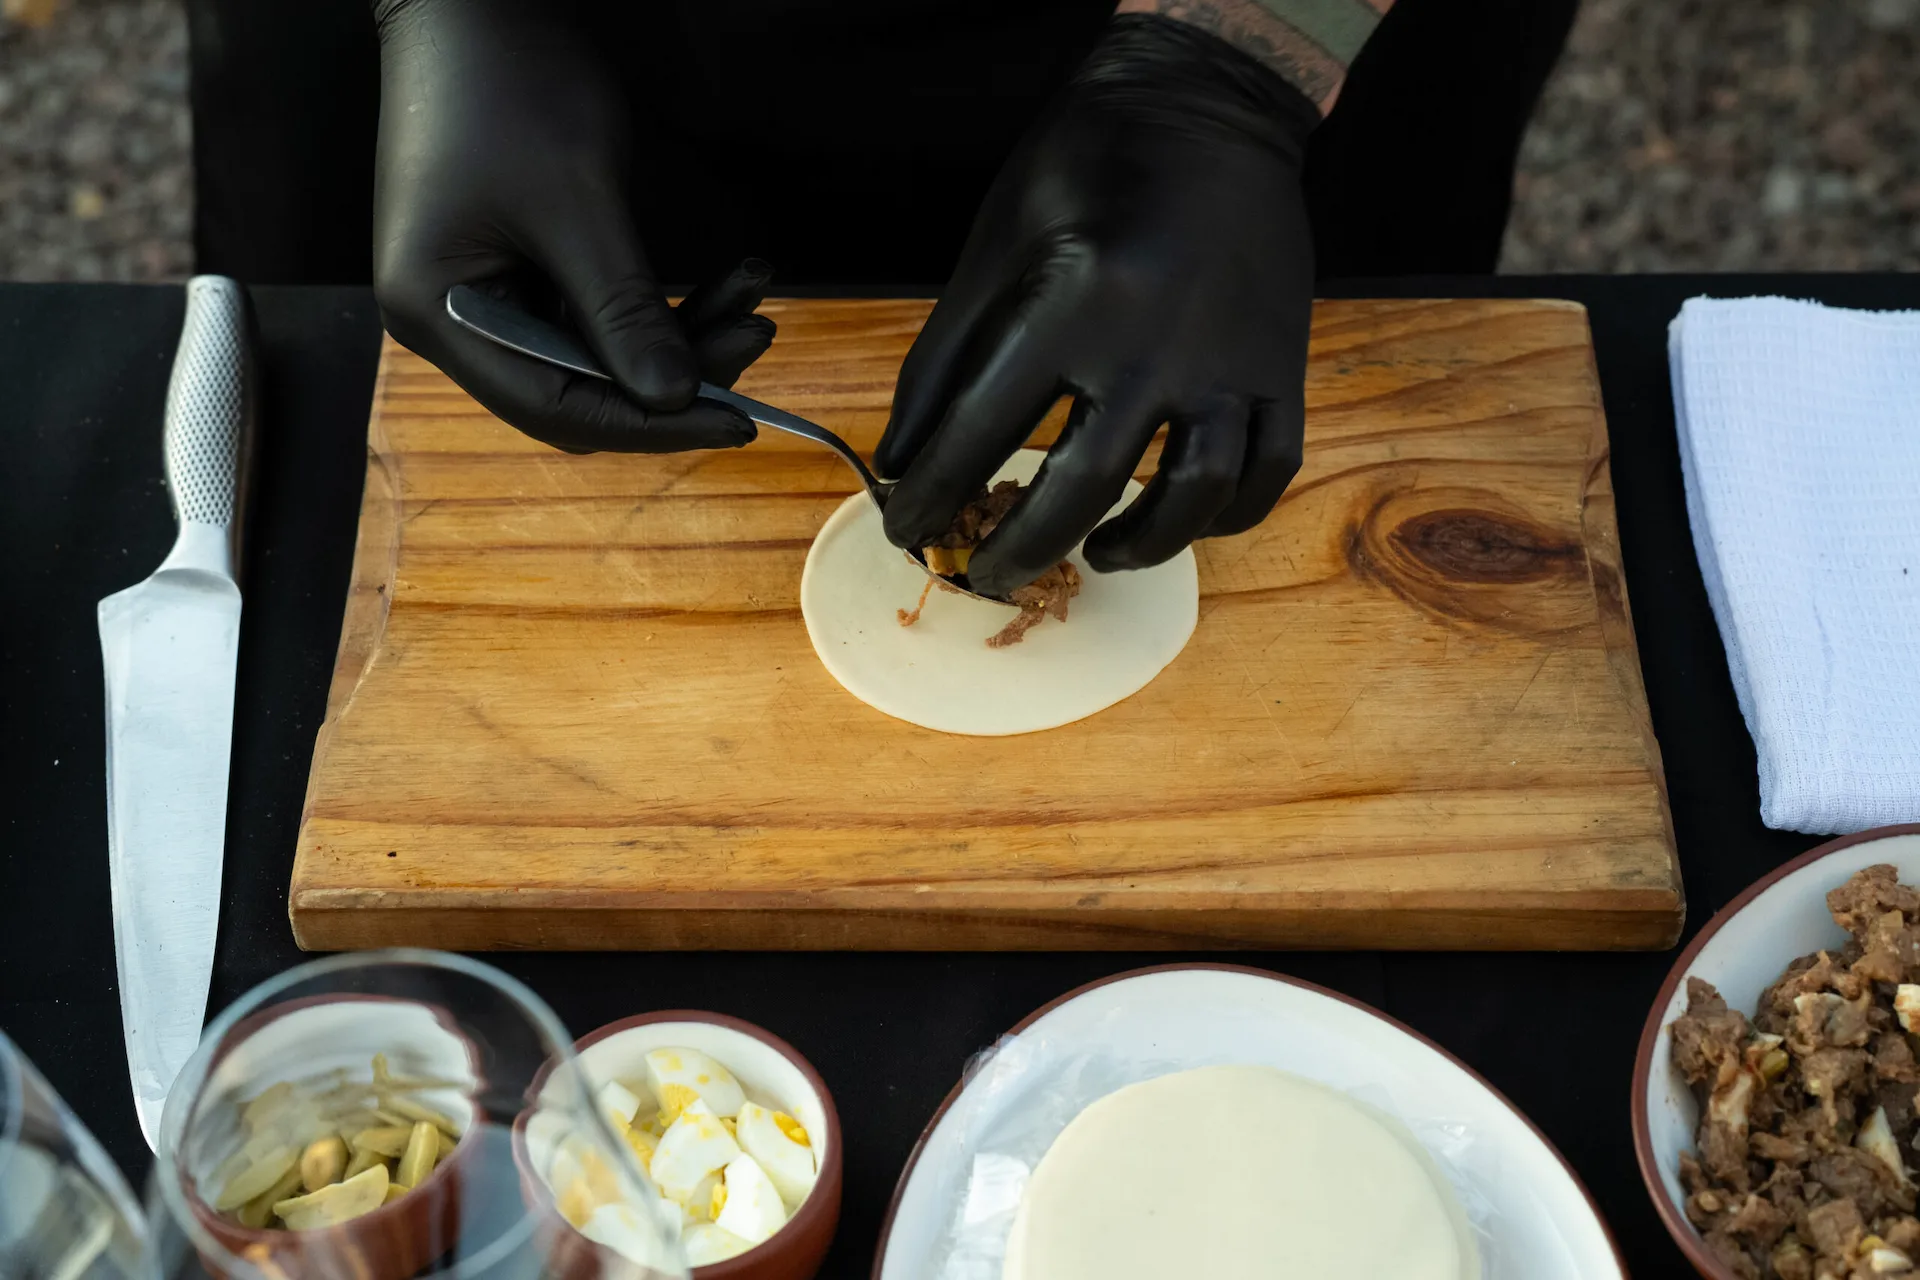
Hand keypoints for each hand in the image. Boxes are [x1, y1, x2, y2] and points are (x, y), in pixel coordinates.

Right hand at [371, 0, 771, 452]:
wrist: (477, 3)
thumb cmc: (508, 84)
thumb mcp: (576, 204)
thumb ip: (623, 310)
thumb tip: (674, 398)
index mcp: (438, 312)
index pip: (553, 406)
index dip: (647, 424)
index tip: (733, 420)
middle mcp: (454, 318)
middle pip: (578, 389)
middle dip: (672, 376)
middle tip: (754, 341)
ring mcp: (487, 294)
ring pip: (599, 355)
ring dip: (681, 335)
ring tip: (752, 303)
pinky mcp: (523, 268)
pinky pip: (599, 315)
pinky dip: (661, 306)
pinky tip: (724, 286)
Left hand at [874, 15, 1318, 595]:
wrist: (1203, 108)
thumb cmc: (1083, 173)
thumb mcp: (993, 250)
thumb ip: (943, 362)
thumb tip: (902, 462)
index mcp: (1070, 300)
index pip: (983, 433)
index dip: (933, 497)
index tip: (906, 532)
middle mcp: (1154, 341)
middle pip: (1084, 487)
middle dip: (1020, 550)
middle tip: (986, 576)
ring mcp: (1229, 360)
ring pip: (1190, 495)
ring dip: (1136, 547)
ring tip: (1093, 554)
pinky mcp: (1281, 367)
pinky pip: (1265, 473)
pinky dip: (1221, 517)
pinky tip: (1177, 522)